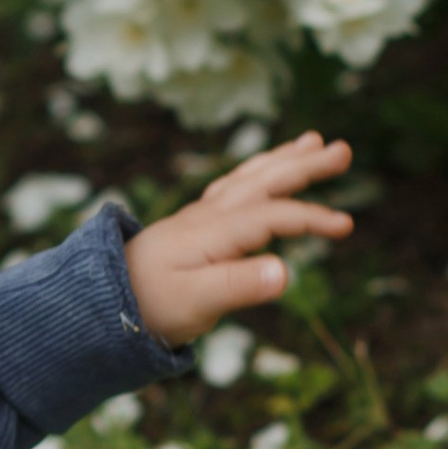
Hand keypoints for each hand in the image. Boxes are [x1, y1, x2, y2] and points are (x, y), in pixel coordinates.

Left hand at [125, 130, 353, 346]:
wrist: (102, 301)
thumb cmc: (151, 305)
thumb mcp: (196, 302)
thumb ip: (239, 287)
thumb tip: (286, 273)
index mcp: (213, 232)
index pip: (271, 216)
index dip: (310, 218)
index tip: (345, 226)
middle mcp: (209, 215)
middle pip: (263, 181)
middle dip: (303, 165)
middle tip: (343, 149)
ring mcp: (201, 216)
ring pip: (248, 178)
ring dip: (282, 160)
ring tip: (313, 142)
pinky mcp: (195, 224)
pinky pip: (233, 186)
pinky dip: (256, 171)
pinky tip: (267, 168)